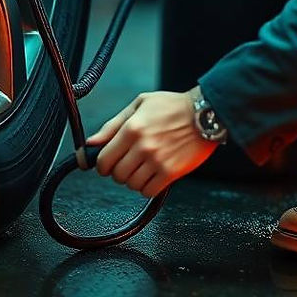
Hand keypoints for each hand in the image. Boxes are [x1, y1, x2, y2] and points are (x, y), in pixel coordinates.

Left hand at [80, 89, 217, 197]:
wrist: (206, 114)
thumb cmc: (172, 106)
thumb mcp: (139, 104)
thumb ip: (113, 125)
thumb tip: (91, 143)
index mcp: (132, 128)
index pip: (104, 159)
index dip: (102, 164)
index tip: (108, 162)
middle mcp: (143, 146)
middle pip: (116, 175)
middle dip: (118, 171)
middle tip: (128, 162)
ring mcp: (157, 161)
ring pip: (131, 184)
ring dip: (134, 179)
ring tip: (143, 166)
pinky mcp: (171, 172)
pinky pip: (148, 191)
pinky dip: (147, 187)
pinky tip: (153, 174)